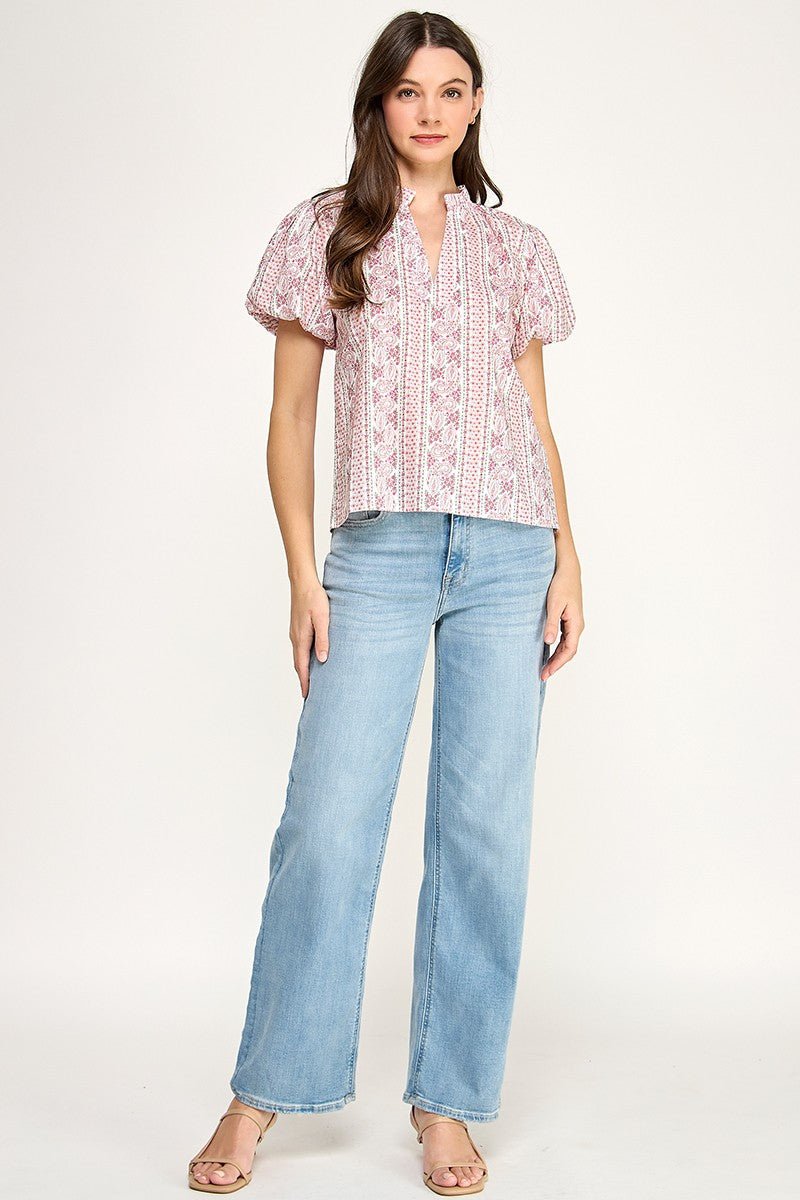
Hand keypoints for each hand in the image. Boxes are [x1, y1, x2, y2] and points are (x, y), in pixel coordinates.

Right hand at [289, 576, 329, 697]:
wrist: (302, 582)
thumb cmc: (314, 598)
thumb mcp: (323, 618)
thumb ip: (323, 638)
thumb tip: (322, 659)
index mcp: (301, 638)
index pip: (302, 666)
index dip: (305, 682)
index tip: (307, 696)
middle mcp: (295, 638)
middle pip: (298, 664)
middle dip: (303, 680)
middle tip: (309, 695)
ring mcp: (295, 633)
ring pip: (299, 657)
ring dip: (303, 670)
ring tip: (311, 681)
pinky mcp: (298, 628)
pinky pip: (299, 649)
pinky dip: (303, 659)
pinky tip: (310, 659)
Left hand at [542, 555, 584, 680]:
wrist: (567, 569)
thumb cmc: (561, 584)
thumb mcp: (554, 604)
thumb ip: (551, 623)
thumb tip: (548, 642)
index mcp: (576, 624)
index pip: (569, 651)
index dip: (558, 664)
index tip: (547, 673)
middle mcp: (577, 626)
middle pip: (568, 652)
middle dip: (556, 665)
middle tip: (542, 675)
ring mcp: (573, 623)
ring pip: (566, 646)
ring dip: (556, 658)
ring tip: (544, 668)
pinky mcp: (568, 619)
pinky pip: (564, 639)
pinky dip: (556, 649)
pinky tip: (546, 652)